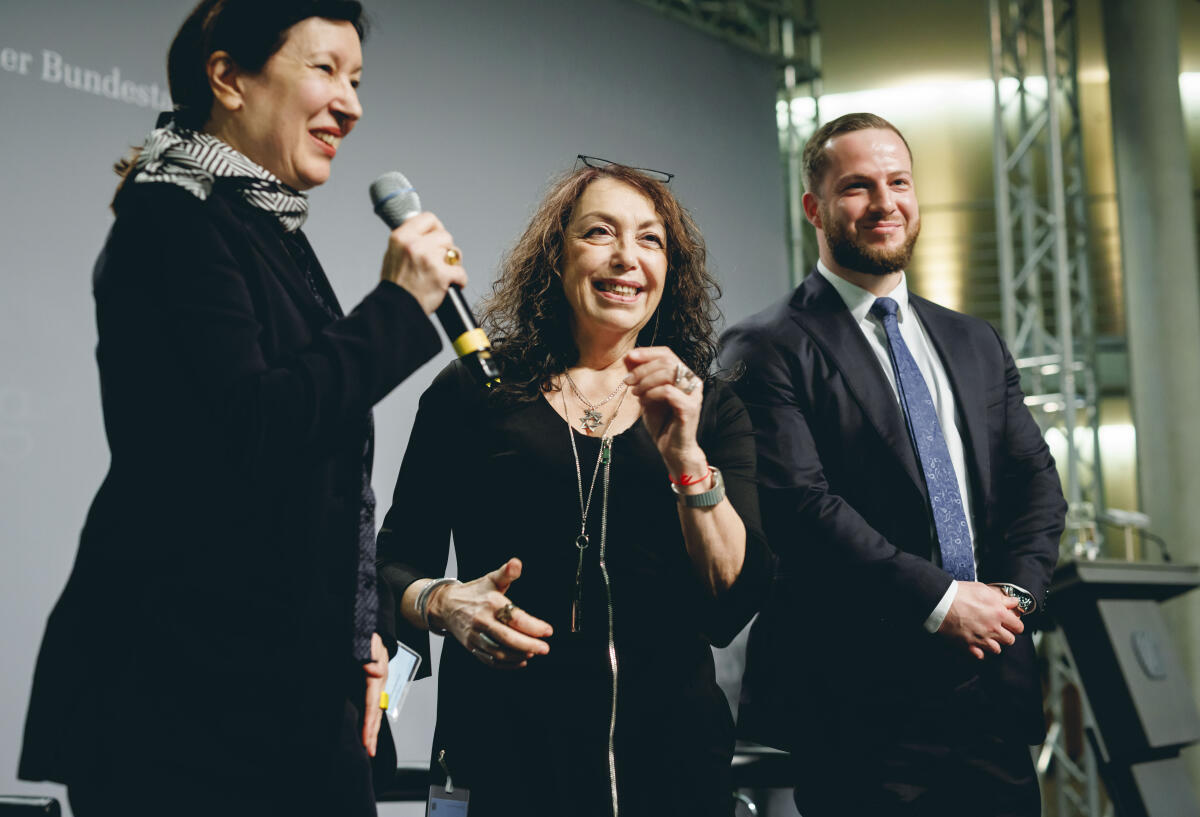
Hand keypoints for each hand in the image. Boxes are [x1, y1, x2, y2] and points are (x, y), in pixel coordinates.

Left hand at [361, 632, 387, 756]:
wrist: (370, 620)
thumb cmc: (366, 630)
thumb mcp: (368, 639)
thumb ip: (370, 654)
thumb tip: (376, 672)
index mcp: (379, 673)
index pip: (372, 703)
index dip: (368, 722)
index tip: (366, 740)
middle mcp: (379, 679)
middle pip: (376, 710)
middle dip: (373, 732)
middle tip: (369, 752)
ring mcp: (376, 680)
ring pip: (375, 708)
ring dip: (372, 727)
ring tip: (368, 745)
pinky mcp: (369, 679)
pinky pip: (370, 702)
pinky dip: (368, 717)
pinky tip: (365, 725)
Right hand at [379, 211, 467, 313]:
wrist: (395, 310)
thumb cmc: (396, 285)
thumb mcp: (393, 254)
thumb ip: (409, 241)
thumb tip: (427, 232)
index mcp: (401, 237)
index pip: (428, 218)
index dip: (436, 228)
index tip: (437, 238)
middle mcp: (415, 245)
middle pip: (445, 236)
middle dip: (445, 249)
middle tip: (439, 262)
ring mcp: (429, 259)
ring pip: (454, 253)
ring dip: (453, 264)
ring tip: (443, 274)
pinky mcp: (441, 275)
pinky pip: (461, 272)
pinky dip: (459, 281)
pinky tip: (451, 285)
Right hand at [428, 558, 552, 668]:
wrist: (446, 606)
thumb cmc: (473, 593)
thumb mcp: (491, 579)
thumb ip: (507, 573)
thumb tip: (516, 563)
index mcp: (490, 604)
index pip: (514, 617)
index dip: (533, 626)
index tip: (548, 630)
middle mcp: (482, 621)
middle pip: (507, 638)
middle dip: (528, 645)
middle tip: (545, 648)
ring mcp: (476, 636)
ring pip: (499, 652)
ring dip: (518, 655)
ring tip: (533, 652)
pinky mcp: (472, 647)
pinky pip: (490, 660)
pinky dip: (507, 664)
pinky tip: (520, 661)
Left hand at [623, 347, 706, 481]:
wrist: (672, 449)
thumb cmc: (661, 422)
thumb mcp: (646, 394)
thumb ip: (641, 376)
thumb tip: (628, 356)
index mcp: (683, 375)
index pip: (667, 353)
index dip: (647, 352)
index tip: (628, 357)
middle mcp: (692, 381)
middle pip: (667, 361)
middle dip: (642, 368)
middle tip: (627, 381)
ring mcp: (694, 394)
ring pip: (668, 373)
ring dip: (645, 381)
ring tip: (634, 393)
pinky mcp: (690, 407)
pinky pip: (667, 391)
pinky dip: (651, 394)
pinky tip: (643, 402)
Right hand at [938, 581, 1023, 659]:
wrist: (940, 602)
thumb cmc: (959, 594)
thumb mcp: (982, 589)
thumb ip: (1001, 598)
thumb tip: (1013, 602)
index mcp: (998, 613)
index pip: (1018, 627)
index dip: (1015, 624)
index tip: (1010, 623)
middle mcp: (992, 629)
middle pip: (1010, 640)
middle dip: (1006, 634)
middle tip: (999, 629)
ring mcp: (980, 639)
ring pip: (997, 650)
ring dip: (994, 644)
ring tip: (987, 636)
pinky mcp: (968, 645)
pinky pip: (980, 655)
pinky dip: (980, 651)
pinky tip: (976, 643)